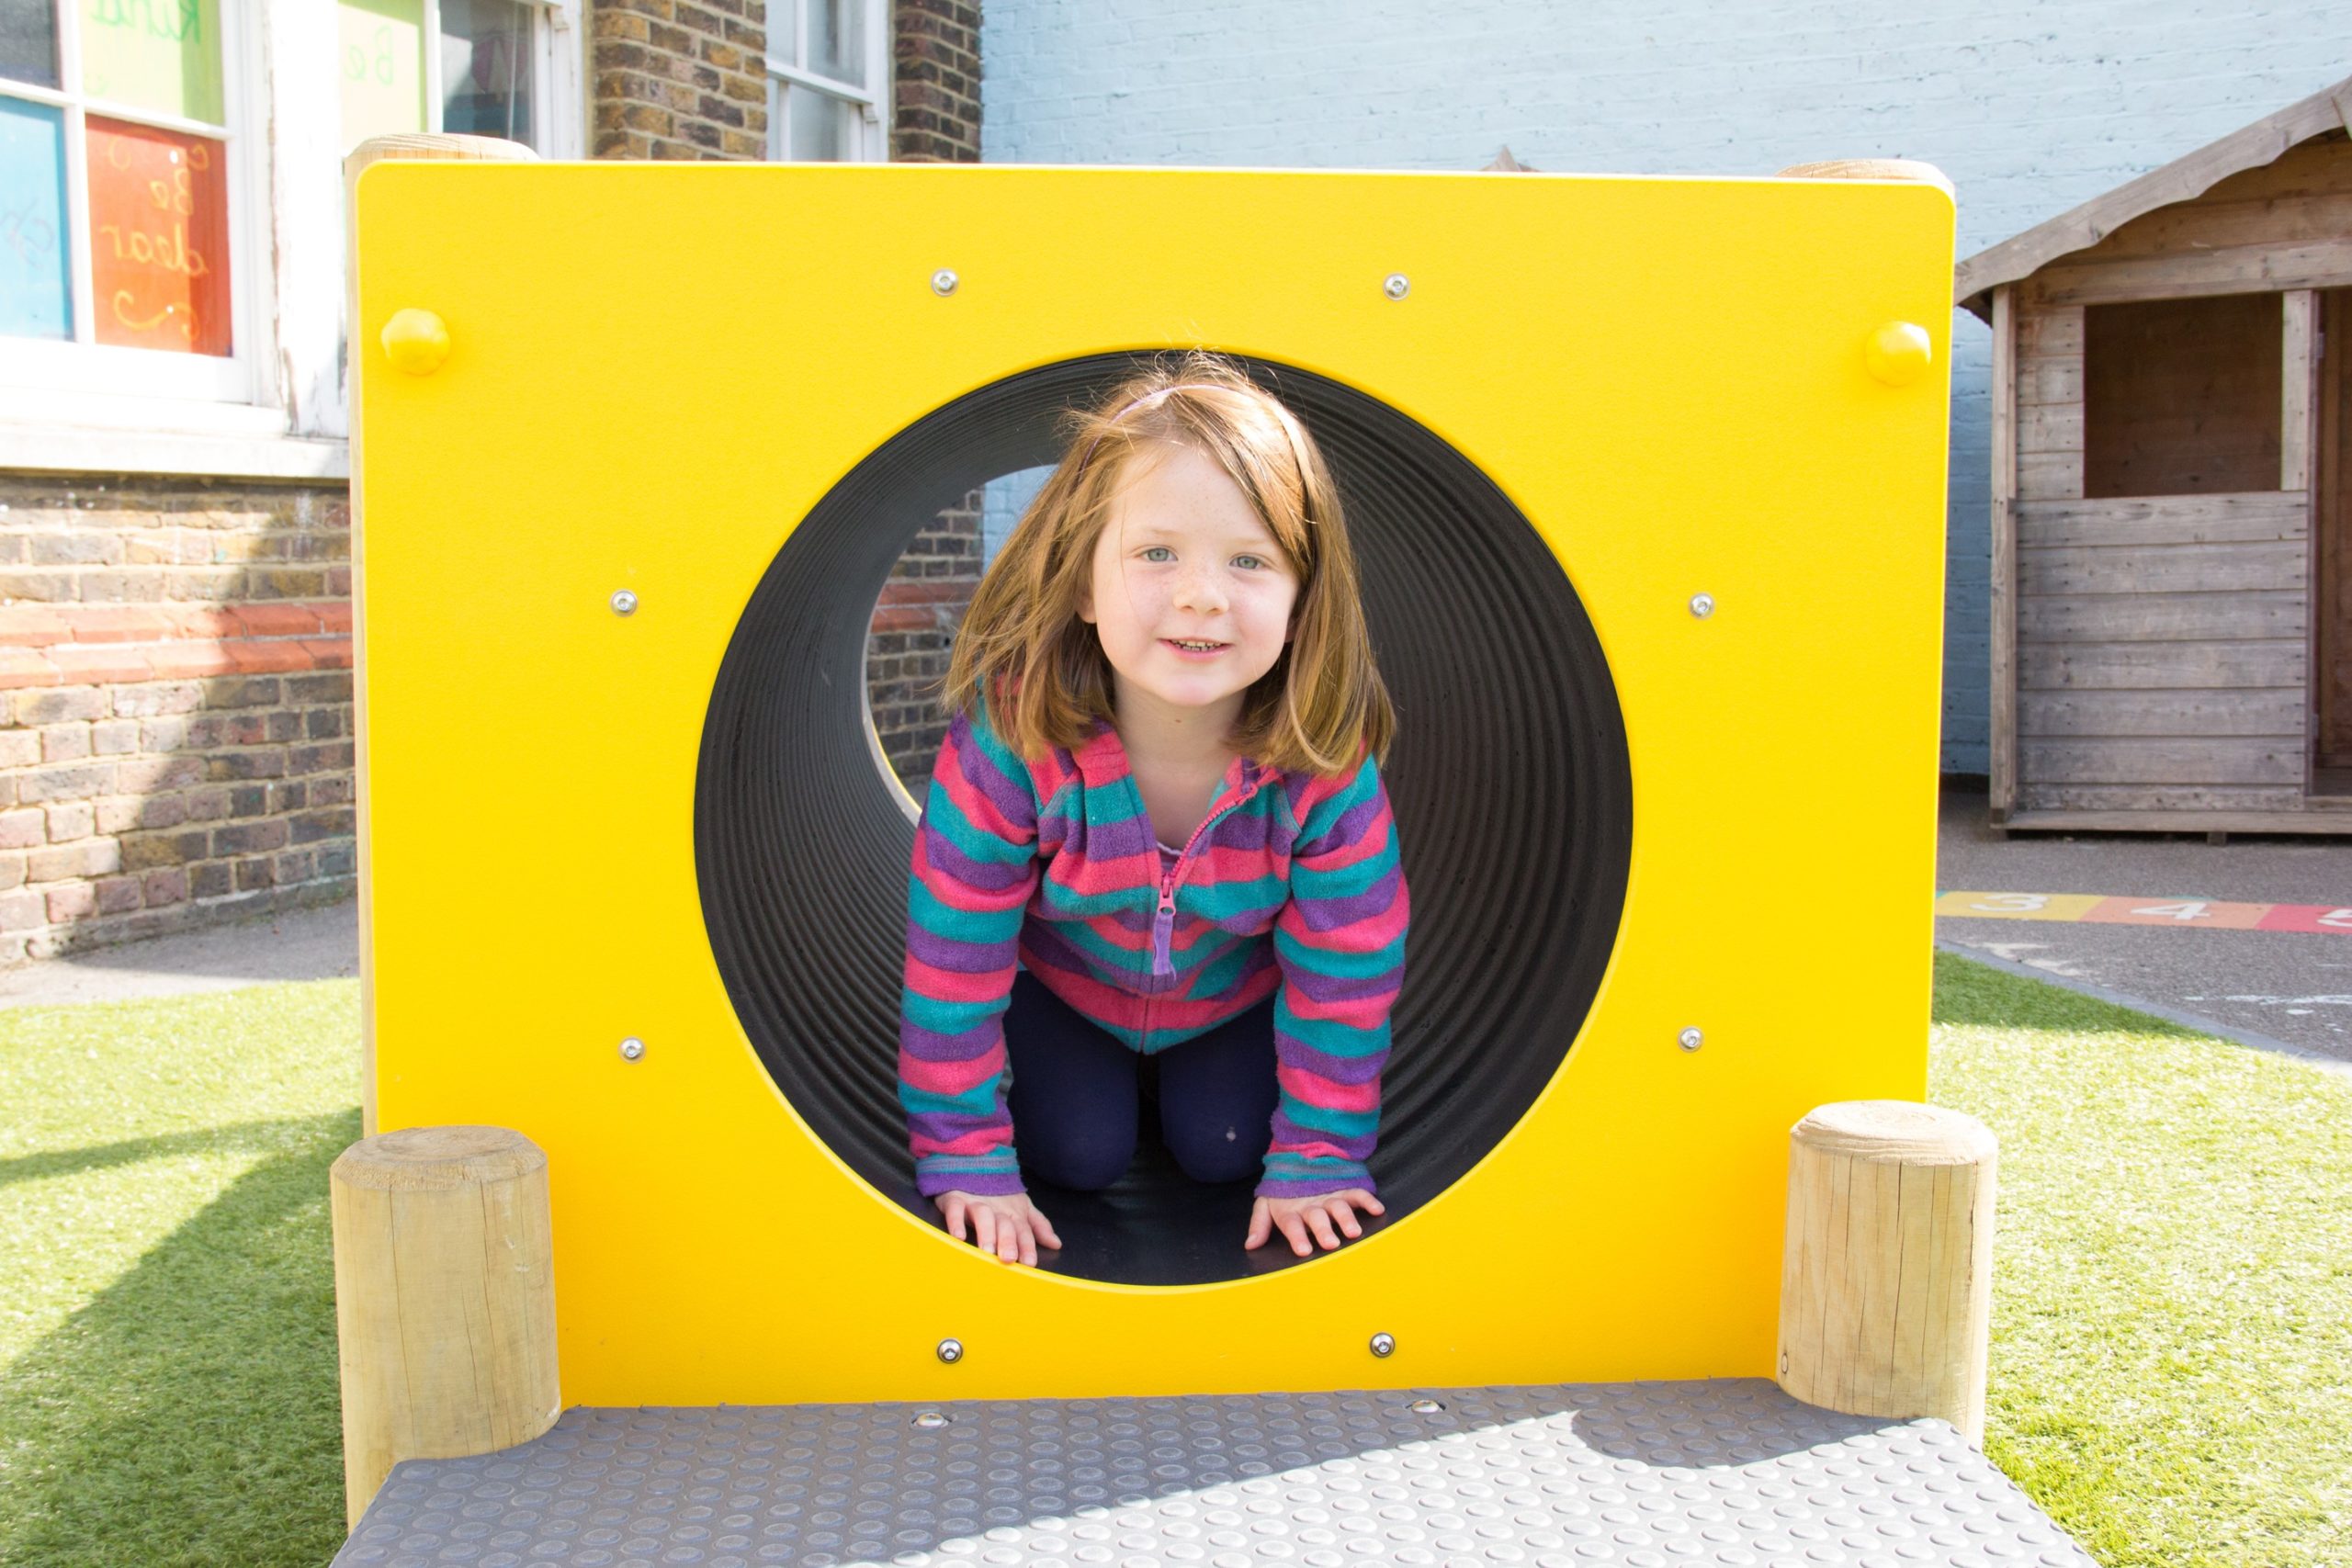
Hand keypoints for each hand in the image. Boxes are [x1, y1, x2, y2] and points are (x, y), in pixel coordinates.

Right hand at [934, 1190, 1061, 1265]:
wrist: (973, 1164)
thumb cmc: (999, 1193)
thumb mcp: (1022, 1208)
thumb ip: (1039, 1226)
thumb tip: (1056, 1244)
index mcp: (1013, 1213)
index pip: (1023, 1231)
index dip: (1027, 1246)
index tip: (1030, 1263)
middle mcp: (996, 1209)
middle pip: (1004, 1225)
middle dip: (1008, 1241)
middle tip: (1008, 1258)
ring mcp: (975, 1202)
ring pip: (983, 1216)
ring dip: (986, 1233)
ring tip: (987, 1251)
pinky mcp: (955, 1198)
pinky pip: (955, 1209)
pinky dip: (956, 1222)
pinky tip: (959, 1237)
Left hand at [1246, 1189, 1384, 1256]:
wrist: (1299, 1158)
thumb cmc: (1284, 1192)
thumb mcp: (1267, 1205)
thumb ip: (1259, 1224)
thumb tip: (1250, 1245)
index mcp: (1291, 1211)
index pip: (1292, 1224)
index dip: (1297, 1237)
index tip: (1303, 1251)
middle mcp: (1311, 1205)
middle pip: (1317, 1217)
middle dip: (1323, 1230)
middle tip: (1330, 1244)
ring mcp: (1329, 1196)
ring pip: (1339, 1207)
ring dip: (1346, 1218)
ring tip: (1353, 1232)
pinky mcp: (1344, 1190)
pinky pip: (1357, 1194)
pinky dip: (1368, 1200)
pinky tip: (1377, 1210)